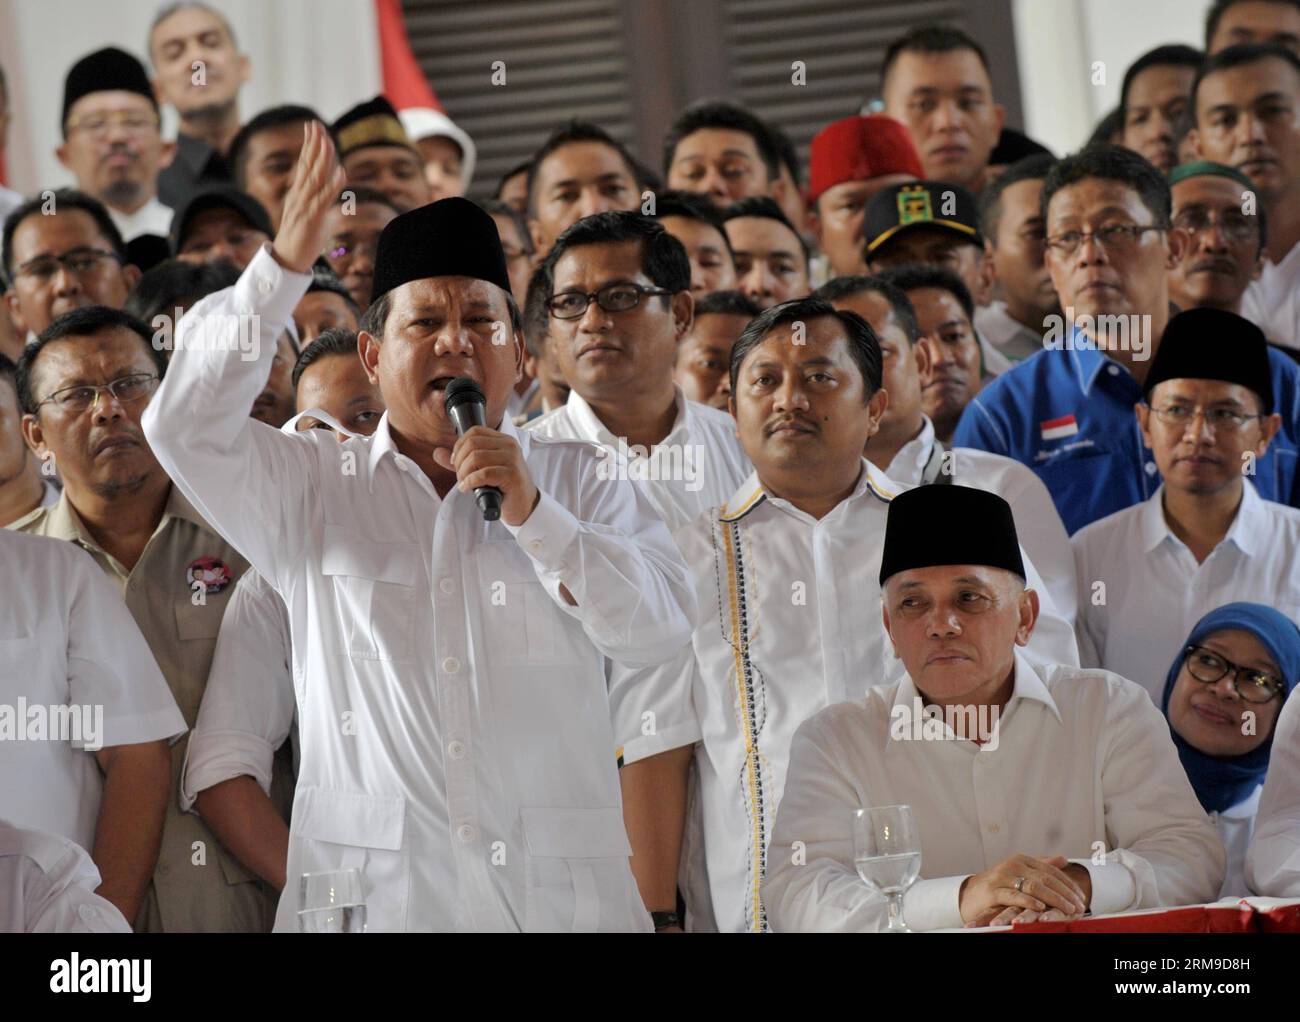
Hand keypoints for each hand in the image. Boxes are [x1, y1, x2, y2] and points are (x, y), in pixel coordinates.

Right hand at [272, 120, 345, 273]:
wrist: (288, 259)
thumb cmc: (304, 239)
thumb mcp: (319, 219)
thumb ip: (329, 208)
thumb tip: (342, 203)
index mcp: (300, 192)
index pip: (305, 163)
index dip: (310, 144)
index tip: (313, 127)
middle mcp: (299, 195)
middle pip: (308, 165)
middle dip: (314, 144)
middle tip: (316, 123)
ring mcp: (304, 205)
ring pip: (315, 178)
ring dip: (322, 159)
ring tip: (328, 141)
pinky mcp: (311, 218)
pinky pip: (324, 199)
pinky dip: (333, 185)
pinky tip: (341, 173)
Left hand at [434, 425, 538, 525]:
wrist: (524, 505)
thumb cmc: (503, 487)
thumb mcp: (482, 469)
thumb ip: (461, 461)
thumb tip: (437, 453)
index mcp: (504, 440)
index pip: (475, 431)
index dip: (459, 445)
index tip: (455, 462)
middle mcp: (509, 446)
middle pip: (472, 444)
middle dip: (459, 461)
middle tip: (460, 476)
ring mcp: (512, 459)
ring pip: (476, 458)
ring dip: (463, 473)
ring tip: (464, 483)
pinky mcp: (512, 475)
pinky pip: (483, 474)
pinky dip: (470, 482)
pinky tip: (468, 488)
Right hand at [959, 853, 1087, 925]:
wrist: (969, 895)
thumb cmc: (998, 886)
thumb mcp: (1020, 874)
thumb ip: (1041, 865)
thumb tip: (1064, 858)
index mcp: (1022, 860)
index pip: (1051, 870)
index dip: (1068, 884)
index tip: (1081, 897)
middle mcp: (1013, 865)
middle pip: (1045, 878)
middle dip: (1065, 893)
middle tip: (1080, 906)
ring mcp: (1002, 877)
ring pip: (1033, 886)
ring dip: (1054, 899)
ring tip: (1068, 909)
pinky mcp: (992, 891)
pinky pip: (1014, 896)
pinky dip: (1029, 901)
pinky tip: (1041, 907)